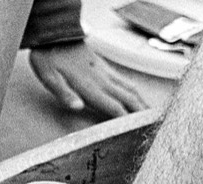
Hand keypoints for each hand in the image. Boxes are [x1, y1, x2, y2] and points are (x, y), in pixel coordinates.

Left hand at [29, 41, 148, 117]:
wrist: (56, 31)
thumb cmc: (49, 56)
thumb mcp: (49, 77)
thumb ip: (64, 94)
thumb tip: (77, 107)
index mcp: (89, 85)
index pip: (113, 107)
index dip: (126, 121)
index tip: (137, 132)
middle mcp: (102, 79)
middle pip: (127, 99)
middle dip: (140, 114)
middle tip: (153, 127)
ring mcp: (105, 72)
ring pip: (129, 89)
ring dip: (141, 102)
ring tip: (150, 115)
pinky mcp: (104, 66)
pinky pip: (124, 81)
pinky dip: (134, 91)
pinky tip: (136, 96)